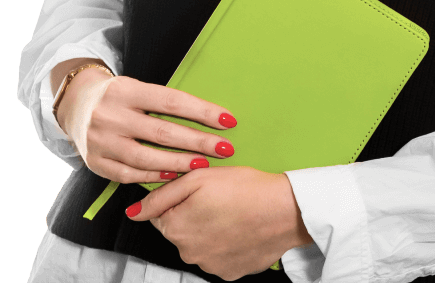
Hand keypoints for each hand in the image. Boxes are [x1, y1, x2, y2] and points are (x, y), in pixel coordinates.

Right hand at [62, 73, 238, 183]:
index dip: (202, 111)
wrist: (76, 104)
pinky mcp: (95, 162)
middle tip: (224, 147)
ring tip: (203, 164)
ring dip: (179, 163)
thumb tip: (208, 116)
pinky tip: (173, 175)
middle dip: (198, 141)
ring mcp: (101, 141)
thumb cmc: (120, 96)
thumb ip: (164, 103)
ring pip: (146, 157)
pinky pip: (128, 174)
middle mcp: (111, 115)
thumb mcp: (138, 88)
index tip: (228, 120)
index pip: (171, 101)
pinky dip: (153, 175)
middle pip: (162, 132)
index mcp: (126, 90)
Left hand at [125, 165, 312, 279]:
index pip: (162, 214)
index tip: (201, 191)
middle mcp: (188, 252)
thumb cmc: (245, 188)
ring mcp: (209, 266)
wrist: (284, 210)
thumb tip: (134, 212)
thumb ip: (162, 195)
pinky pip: (218, 256)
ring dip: (209, 230)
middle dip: (194, 214)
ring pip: (199, 244)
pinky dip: (225, 244)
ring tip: (233, 212)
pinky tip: (240, 227)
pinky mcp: (229, 273)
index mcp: (176, 227)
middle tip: (219, 198)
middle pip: (180, 230)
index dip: (181, 198)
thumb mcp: (199, 177)